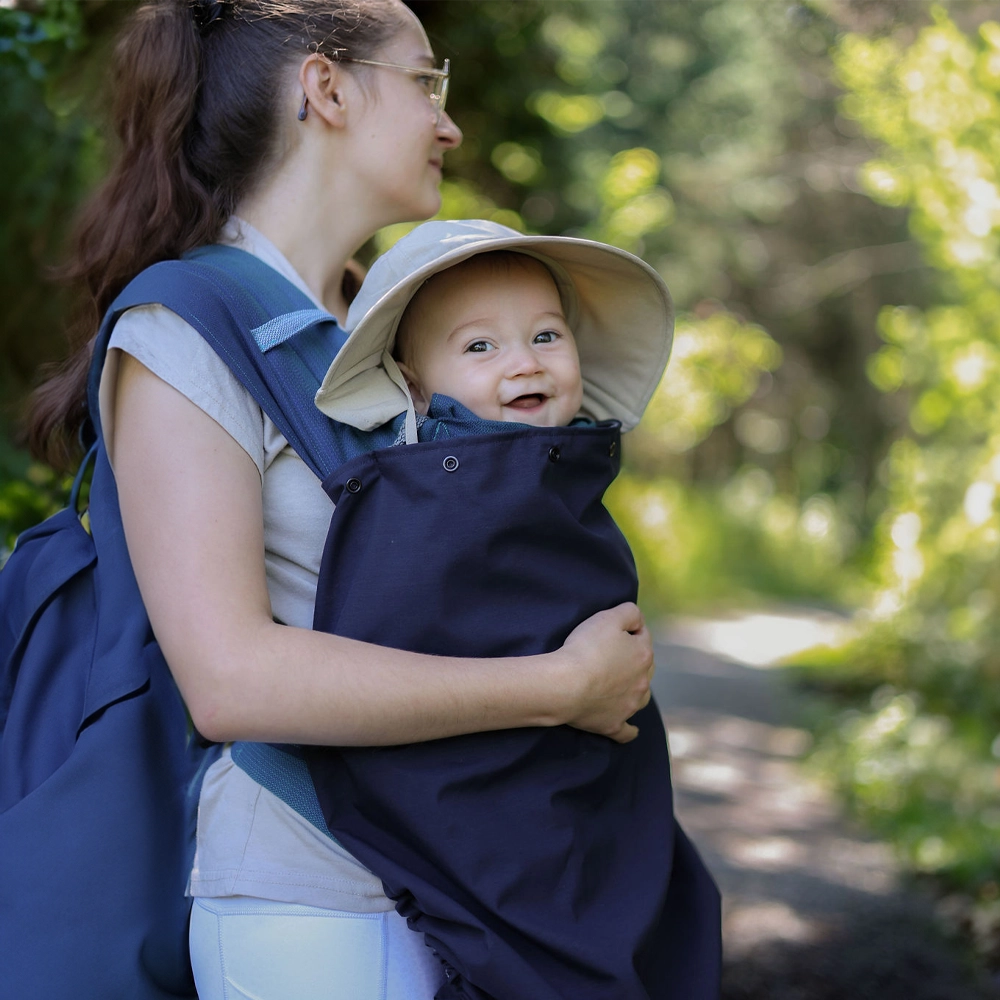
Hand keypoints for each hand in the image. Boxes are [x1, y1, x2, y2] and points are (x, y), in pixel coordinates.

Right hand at [557, 603, 653, 743]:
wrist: (567, 684)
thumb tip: (638, 620)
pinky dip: (629, 729)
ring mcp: (629, 706)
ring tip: (622, 685)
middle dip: (633, 659)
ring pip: (641, 697)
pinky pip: (626, 732)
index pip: (642, 636)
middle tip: (611, 654)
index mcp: (643, 655)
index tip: (612, 629)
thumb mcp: (608, 617)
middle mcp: (642, 683)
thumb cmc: (586, 648)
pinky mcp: (613, 724)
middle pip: (644, 667)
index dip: (628, 629)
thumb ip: (629, 612)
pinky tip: (631, 728)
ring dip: (635, 690)